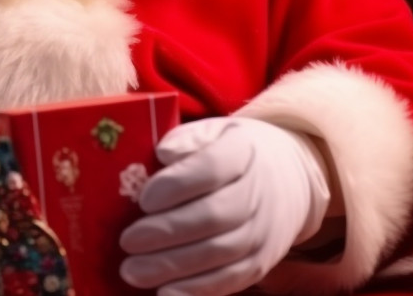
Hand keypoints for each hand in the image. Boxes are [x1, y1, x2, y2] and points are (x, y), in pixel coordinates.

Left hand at [119, 116, 328, 295]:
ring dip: (173, 266)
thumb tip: (164, 154)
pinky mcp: (260, 262)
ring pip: (218, 252)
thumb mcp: (211, 133)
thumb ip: (185, 141)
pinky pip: (229, 279)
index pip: (211, 168)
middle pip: (213, 215)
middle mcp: (258, 193)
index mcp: (242, 152)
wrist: (285, 178)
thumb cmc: (229, 154)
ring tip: (132, 271)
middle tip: (127, 241)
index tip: (144, 199)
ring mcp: (262, 231)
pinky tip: (165, 292)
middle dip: (166, 232)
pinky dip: (197, 289)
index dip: (177, 184)